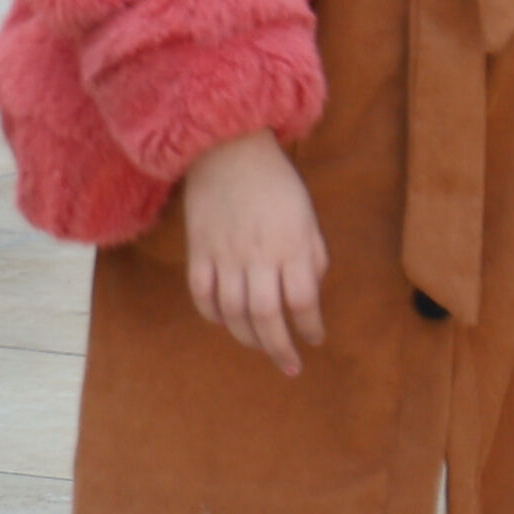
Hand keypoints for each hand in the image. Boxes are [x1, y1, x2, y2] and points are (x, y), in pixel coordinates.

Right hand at [175, 131, 326, 374]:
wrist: (227, 147)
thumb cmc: (275, 182)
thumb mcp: (307, 216)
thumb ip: (312, 257)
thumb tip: (308, 294)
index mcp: (291, 246)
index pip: (304, 301)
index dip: (311, 327)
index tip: (314, 338)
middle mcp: (259, 256)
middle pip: (268, 316)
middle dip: (280, 348)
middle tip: (290, 366)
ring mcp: (225, 254)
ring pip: (234, 311)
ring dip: (248, 337)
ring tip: (259, 346)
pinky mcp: (199, 249)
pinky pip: (202, 293)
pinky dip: (212, 315)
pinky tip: (225, 321)